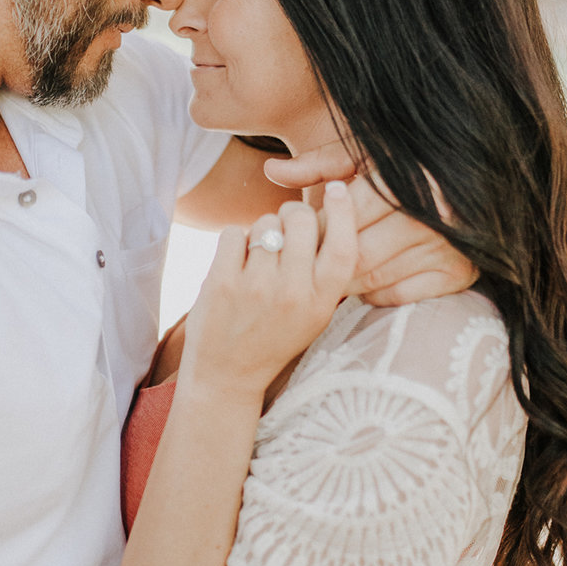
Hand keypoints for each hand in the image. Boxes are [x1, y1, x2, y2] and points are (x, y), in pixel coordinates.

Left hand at [181, 181, 357, 398]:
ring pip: (265, 222)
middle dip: (292, 214)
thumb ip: (324, 271)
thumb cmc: (274, 337)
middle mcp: (293, 293)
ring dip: (261, 230)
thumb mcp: (314, 314)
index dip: (344, 211)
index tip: (338, 190)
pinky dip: (233, 241)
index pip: (344, 245)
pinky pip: (233, 233)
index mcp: (322, 302)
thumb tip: (332, 214)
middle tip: (284, 231)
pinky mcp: (222, 283)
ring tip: (257, 258)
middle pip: (301, 219)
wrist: (227, 375)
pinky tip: (235, 264)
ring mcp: (256, 287)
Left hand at [265, 144, 477, 307]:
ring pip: (373, 277)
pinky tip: (365, 278)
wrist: (476, 182)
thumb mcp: (364, 154)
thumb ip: (318, 164)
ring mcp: (449, 249)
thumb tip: (271, 169)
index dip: (319, 225)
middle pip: (356, 252)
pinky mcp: (458, 276)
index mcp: (410, 181)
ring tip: (330, 267)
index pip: (347, 214)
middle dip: (327, 257)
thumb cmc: (405, 166)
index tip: (305, 227)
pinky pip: (398, 296)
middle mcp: (433, 217)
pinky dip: (374, 291)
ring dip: (345, 278)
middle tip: (309, 255)